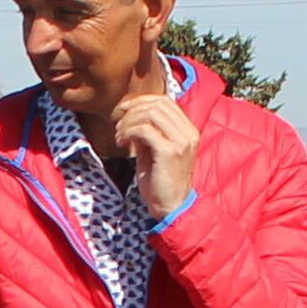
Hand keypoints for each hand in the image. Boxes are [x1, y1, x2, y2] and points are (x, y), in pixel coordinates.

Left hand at [107, 88, 198, 215]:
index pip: (165, 101)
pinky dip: (129, 132)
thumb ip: (147, 131)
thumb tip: (130, 114)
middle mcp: (188, 133)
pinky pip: (144, 130)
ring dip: (129, 121)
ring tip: (119, 136)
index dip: (141, 101)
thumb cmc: (160, 182)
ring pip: (151, 114)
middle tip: (118, 125)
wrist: (170, 207)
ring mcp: (181, 141)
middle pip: (157, 104)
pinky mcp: (170, 152)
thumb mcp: (153, 150)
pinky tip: (122, 142)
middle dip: (132, 111)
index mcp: (187, 130)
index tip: (123, 109)